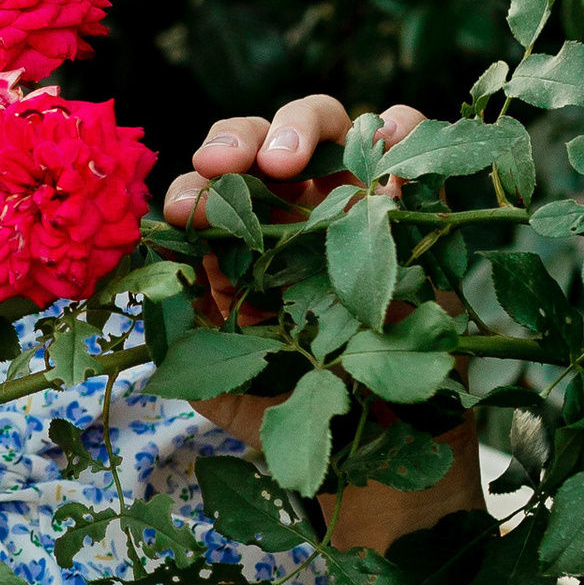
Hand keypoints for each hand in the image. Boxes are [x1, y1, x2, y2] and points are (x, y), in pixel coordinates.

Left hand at [162, 90, 478, 548]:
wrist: (382, 459)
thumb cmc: (300, 413)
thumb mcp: (228, 383)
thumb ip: (194, 339)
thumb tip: (166, 282)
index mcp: (246, 243)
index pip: (213, 190)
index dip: (194, 189)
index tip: (183, 212)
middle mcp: (298, 215)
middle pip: (267, 140)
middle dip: (240, 141)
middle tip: (228, 168)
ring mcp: (358, 207)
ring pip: (336, 125)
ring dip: (306, 126)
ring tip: (287, 164)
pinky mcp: (417, 213)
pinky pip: (414, 149)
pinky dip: (401, 129)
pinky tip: (383, 148)